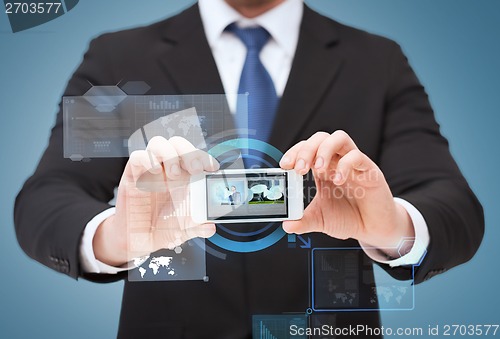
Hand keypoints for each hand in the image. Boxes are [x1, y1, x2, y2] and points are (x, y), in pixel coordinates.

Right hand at [93, 136, 218, 266]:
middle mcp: (167, 171)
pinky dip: (147, 159)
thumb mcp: (184, 230)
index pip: (195, 156)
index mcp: (185, 178)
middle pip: (178, 144)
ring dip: (169, 154)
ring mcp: (149, 171)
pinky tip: (154, 173)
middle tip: (195, 169)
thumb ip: (198, 227)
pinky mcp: (132, 176)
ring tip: (174, 174)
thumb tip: (211, 227)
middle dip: (189, 152)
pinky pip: (137, 157)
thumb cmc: (163, 230)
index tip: (213, 168)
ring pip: (158, 144)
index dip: (205, 157)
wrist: (138, 241)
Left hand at [280, 131, 413, 254]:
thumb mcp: (321, 220)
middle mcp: (337, 162)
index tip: (284, 166)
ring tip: (319, 169)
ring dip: (325, 150)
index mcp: (322, 169)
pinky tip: (339, 180)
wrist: (373, 229)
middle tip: (299, 169)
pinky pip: (357, 156)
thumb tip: (287, 225)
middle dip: (306, 150)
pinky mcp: (369, 171)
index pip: (305, 148)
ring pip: (339, 138)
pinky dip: (345, 165)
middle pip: (320, 138)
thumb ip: (303, 221)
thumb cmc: (348, 218)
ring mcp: (353, 164)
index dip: (294, 152)